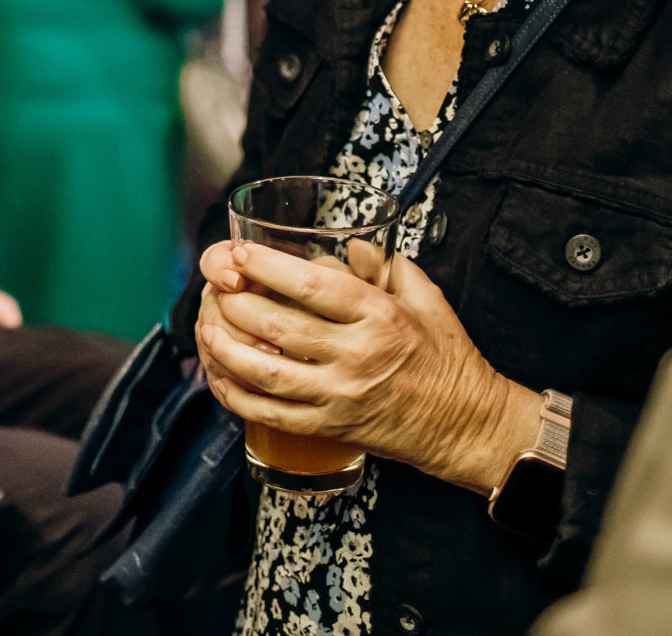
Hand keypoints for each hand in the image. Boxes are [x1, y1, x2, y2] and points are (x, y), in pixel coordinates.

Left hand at [193, 239, 538, 496]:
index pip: (315, 288)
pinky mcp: (331, 426)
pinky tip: (220, 375)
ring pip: (266, 372)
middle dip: (236, 302)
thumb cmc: (446, 358)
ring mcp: (340, 395)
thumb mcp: (426, 298)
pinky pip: (272, 413)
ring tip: (206, 326)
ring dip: (227, 348)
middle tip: (215, 284)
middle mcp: (357, 356)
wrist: (465, 424)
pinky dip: (238, 395)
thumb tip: (352, 243)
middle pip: (279, 326)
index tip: (240, 253)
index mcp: (381, 317)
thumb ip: (386, 265)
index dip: (270, 267)